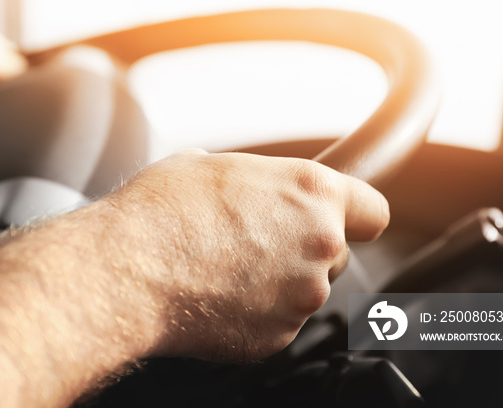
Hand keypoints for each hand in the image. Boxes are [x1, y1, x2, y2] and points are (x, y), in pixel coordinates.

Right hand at [106, 149, 388, 361]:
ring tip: (224, 268)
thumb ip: (256, 180)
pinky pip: (277, 322)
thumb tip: (251, 190)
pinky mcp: (277, 337)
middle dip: (304, 249)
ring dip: (277, 282)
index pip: (374, 212)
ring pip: (305, 290)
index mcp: (313, 194)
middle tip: (255, 241)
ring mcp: (301, 297)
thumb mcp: (211, 166)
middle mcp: (320, 245)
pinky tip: (217, 295)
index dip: (353, 216)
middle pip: (337, 253)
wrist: (128, 269)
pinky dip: (255, 313)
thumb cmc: (162, 210)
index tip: (339, 220)